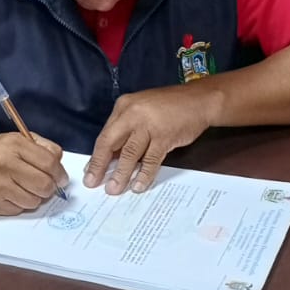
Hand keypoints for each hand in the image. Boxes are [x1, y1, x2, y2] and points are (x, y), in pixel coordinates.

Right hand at [0, 132, 67, 213]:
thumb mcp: (16, 140)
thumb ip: (42, 147)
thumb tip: (60, 164)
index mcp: (14, 145)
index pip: (49, 163)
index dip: (60, 174)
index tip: (61, 178)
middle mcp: (4, 164)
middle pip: (44, 185)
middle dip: (50, 188)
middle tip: (47, 187)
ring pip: (33, 201)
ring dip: (35, 197)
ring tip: (25, 189)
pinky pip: (19, 210)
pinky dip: (20, 204)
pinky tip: (12, 194)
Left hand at [84, 86, 218, 195]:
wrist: (199, 100)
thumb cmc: (170, 107)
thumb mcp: (142, 110)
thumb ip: (127, 130)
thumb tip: (113, 157)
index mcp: (124, 107)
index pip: (105, 134)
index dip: (96, 156)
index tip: (89, 172)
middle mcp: (133, 114)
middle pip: (111, 143)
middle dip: (100, 165)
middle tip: (93, 183)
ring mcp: (149, 124)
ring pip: (130, 153)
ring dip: (121, 174)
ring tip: (114, 189)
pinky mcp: (165, 136)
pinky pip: (151, 159)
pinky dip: (144, 174)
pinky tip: (138, 185)